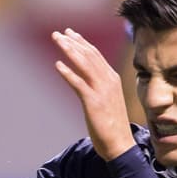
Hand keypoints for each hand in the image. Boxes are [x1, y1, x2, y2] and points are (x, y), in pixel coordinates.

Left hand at [52, 28, 134, 160]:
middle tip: (58, 33)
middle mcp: (108, 81)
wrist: (120, 144)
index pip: (95, 55)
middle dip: (72, 42)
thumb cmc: (112, 124)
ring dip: (69, 50)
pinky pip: (79, 84)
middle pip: (88, 56)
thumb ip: (99, 87)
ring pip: (84, 65)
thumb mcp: (107, 100)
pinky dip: (68, 73)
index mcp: (112, 79)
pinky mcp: (93, 103)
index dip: (82, 43)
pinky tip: (57, 65)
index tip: (70, 33)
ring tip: (57, 41)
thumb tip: (86, 80)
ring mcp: (101, 91)